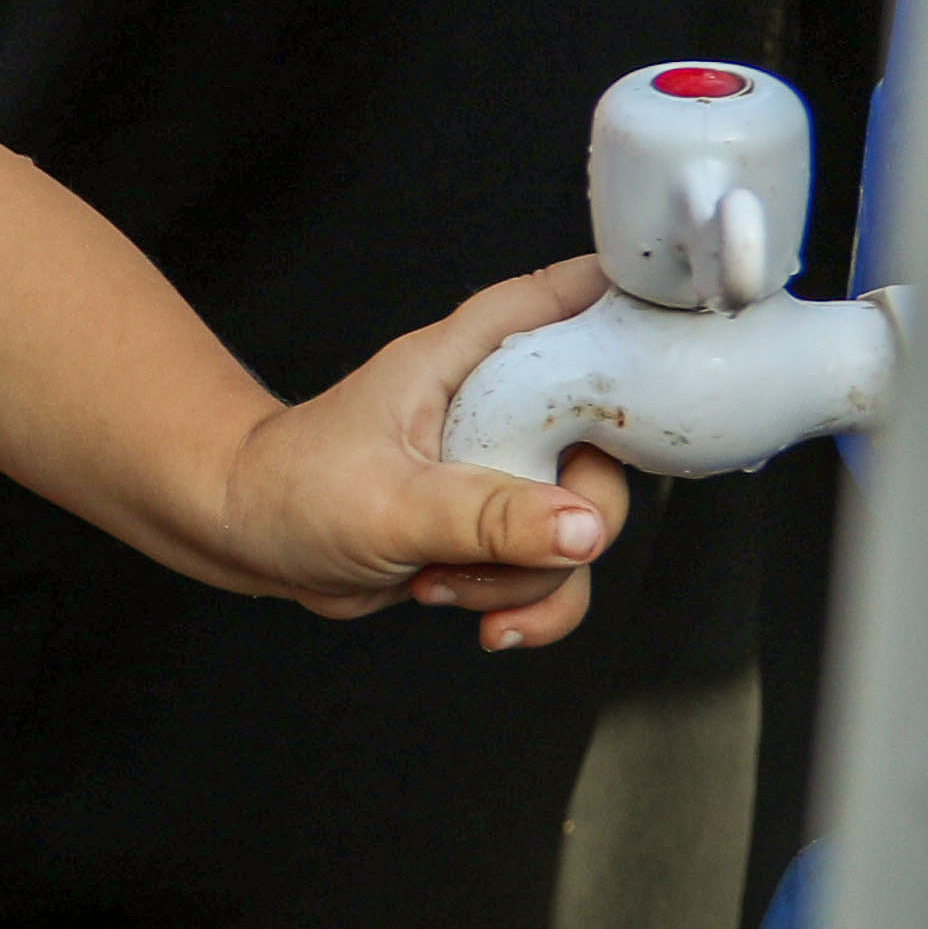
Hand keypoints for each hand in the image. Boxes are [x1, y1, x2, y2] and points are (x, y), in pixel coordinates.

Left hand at [211, 258, 633, 648]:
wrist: (247, 540)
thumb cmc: (291, 488)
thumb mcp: (390, 504)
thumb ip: (489, 515)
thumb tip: (585, 528)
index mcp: (464, 363)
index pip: (556, 301)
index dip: (622, 300)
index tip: (680, 327)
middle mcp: (495, 409)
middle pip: (601, 447)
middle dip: (569, 519)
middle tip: (506, 544)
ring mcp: (501, 472)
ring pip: (577, 526)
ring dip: (525, 578)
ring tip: (443, 583)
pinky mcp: (494, 530)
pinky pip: (553, 572)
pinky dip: (529, 609)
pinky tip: (485, 628)